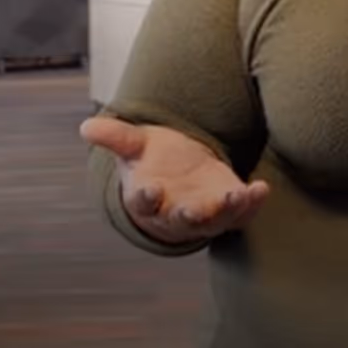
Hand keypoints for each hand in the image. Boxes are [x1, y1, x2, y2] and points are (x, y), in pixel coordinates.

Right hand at [79, 117, 268, 244]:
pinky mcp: (228, 212)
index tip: (151, 189)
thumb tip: (86, 126)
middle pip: (181, 220)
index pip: (144, 204)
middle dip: (190, 215)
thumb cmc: (153, 161)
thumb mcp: (136, 145)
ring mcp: (204, 216)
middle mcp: (175, 213)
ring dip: (227, 210)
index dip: (147, 199)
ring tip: (237, 195)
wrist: (180, 175)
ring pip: (215, 221)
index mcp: (148, 199)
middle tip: (195, 209)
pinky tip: (261, 188)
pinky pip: (242, 214)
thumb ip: (116, 137)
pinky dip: (252, 203)